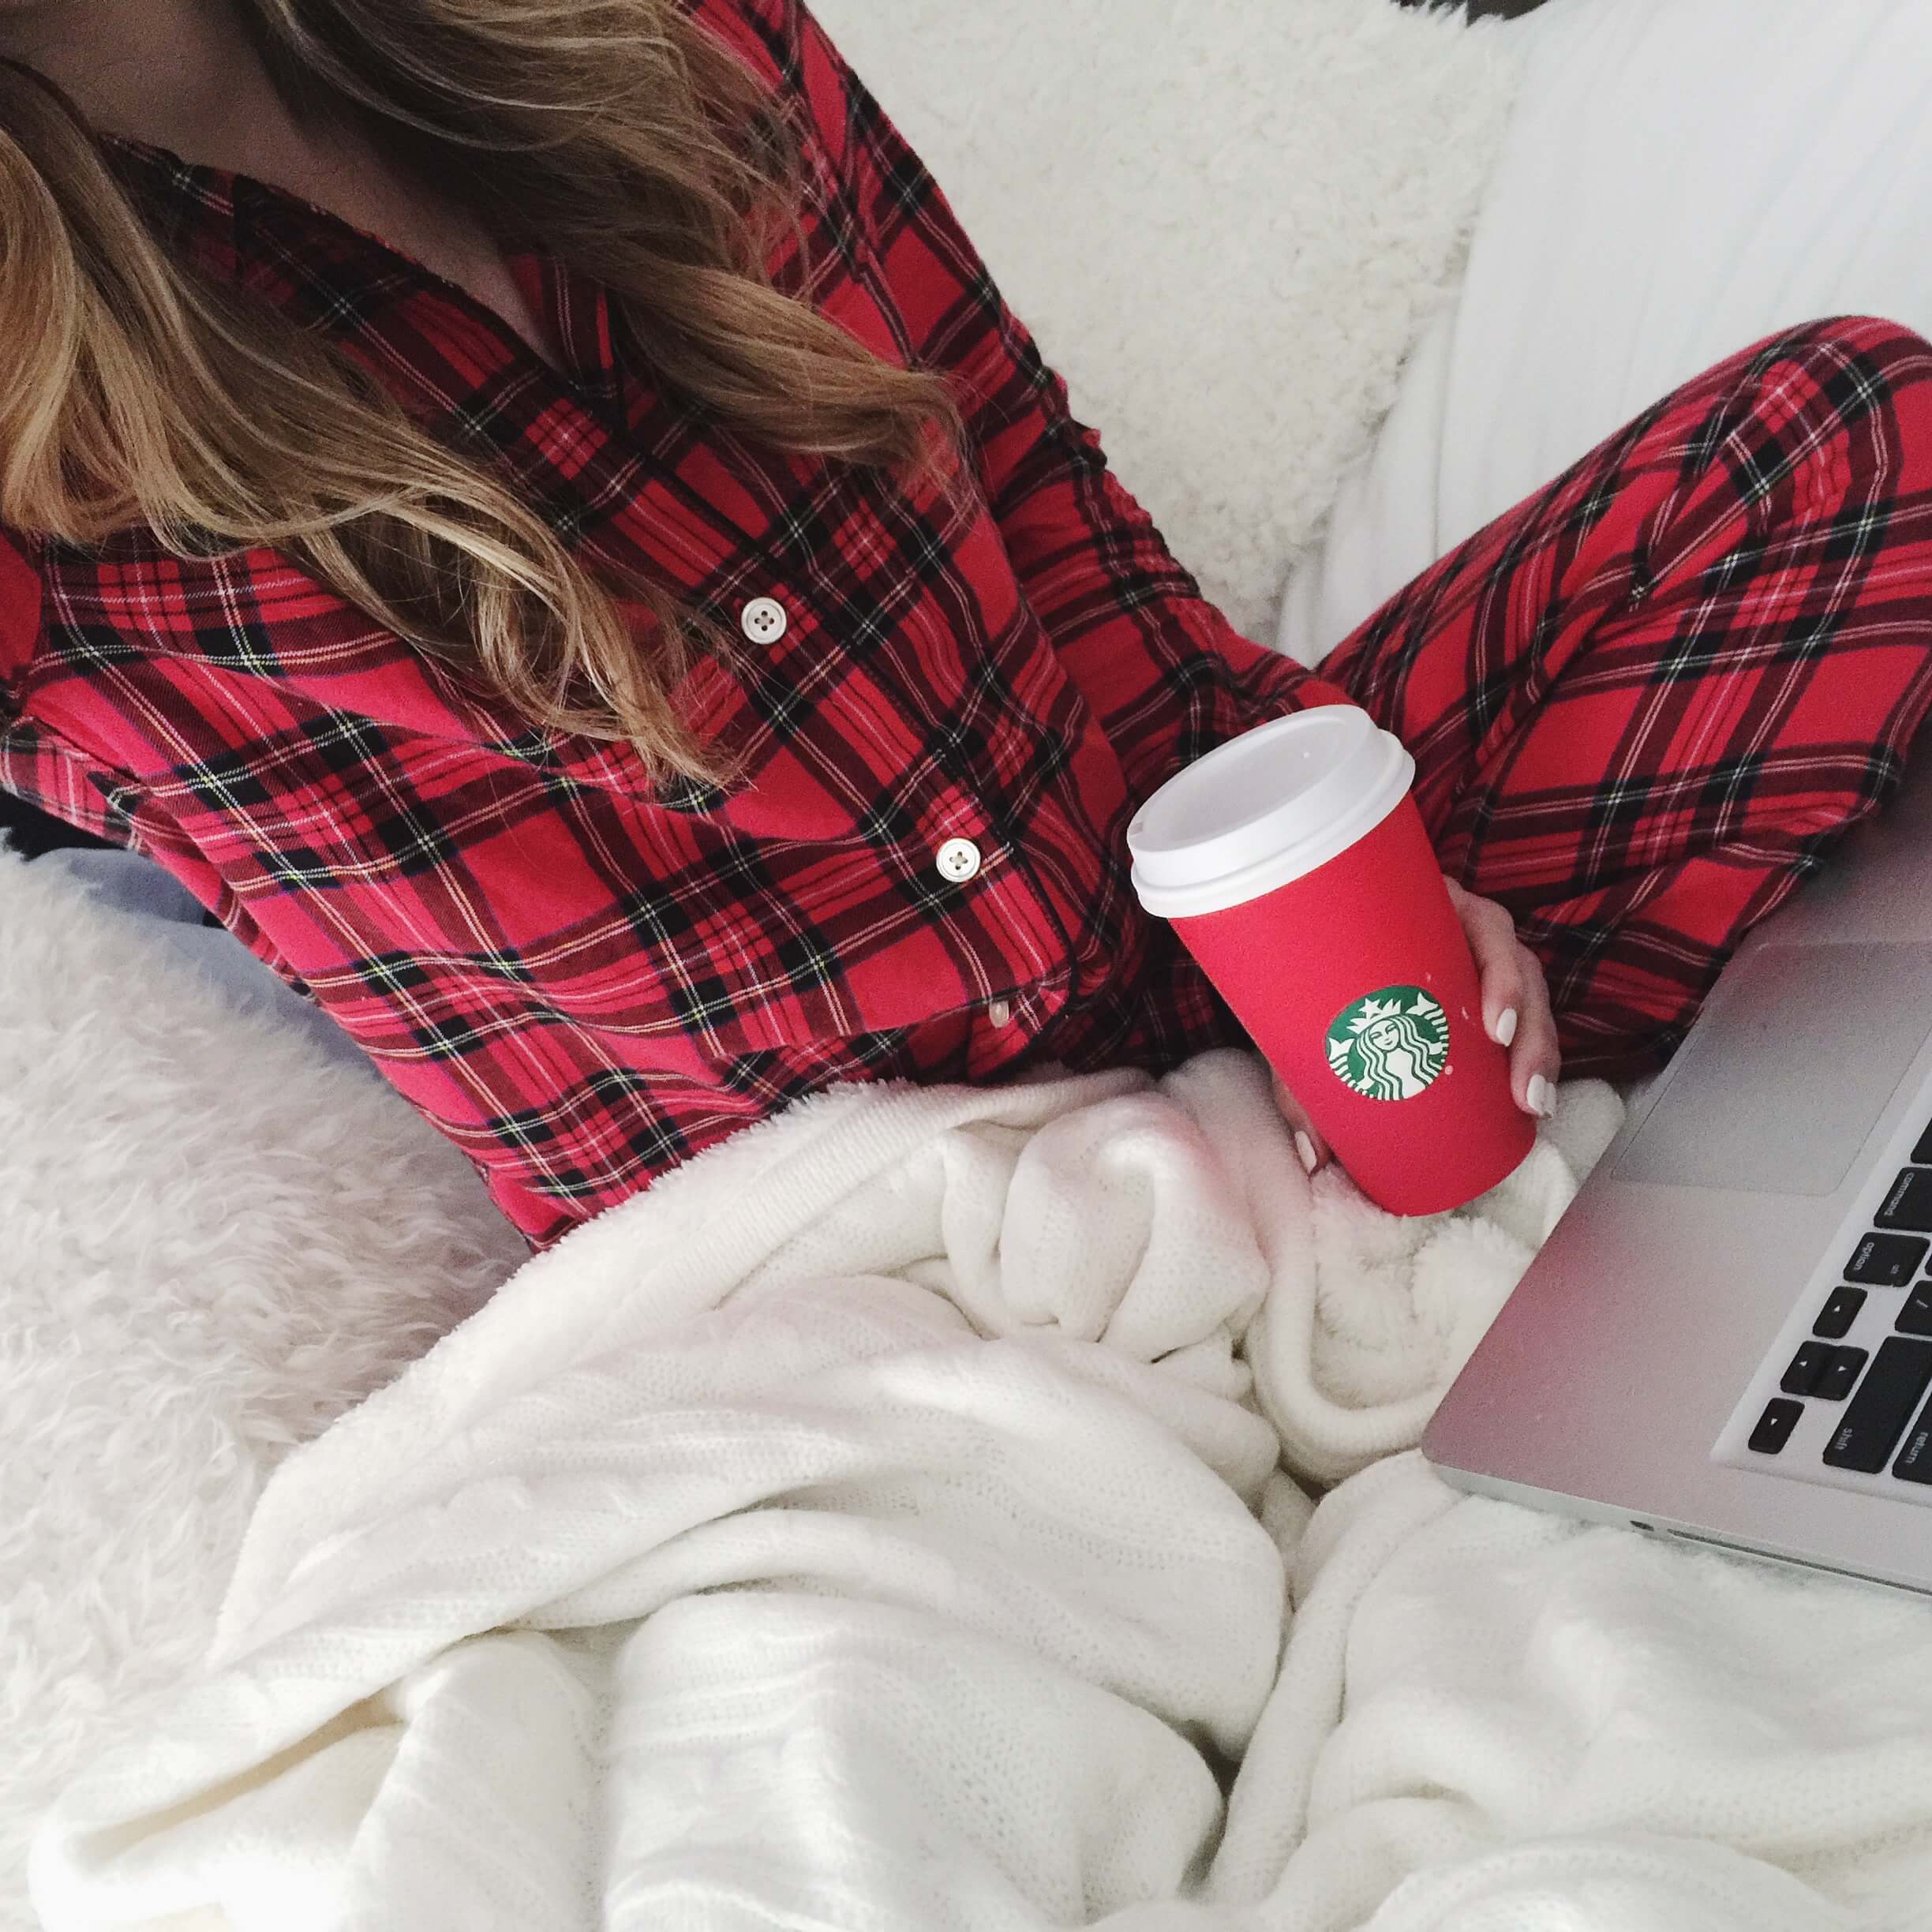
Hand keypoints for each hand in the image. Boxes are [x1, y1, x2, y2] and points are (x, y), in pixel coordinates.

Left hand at [1271, 876, 1561, 1175]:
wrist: (1289, 956)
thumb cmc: (1303, 977)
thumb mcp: (1297, 1019)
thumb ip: (1300, 1081)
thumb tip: (1315, 1157)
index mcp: (1423, 907)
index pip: (1483, 925)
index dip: (1499, 972)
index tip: (1492, 1028)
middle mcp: (1458, 925)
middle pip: (1518, 965)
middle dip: (1529, 1030)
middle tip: (1520, 1088)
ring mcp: (1473, 955)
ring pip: (1529, 995)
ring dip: (1538, 1050)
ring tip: (1532, 1102)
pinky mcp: (1478, 990)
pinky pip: (1520, 1016)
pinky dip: (1531, 1054)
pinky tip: (1535, 1098)